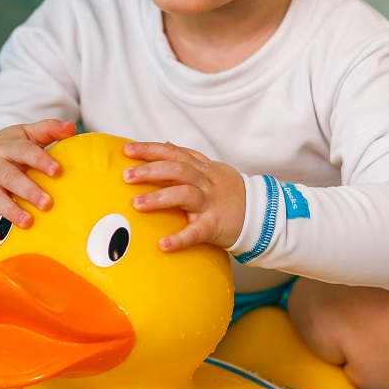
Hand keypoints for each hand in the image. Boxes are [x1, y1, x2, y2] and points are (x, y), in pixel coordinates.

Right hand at [0, 119, 76, 245]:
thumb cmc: (11, 147)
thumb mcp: (27, 134)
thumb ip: (49, 129)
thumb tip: (71, 127)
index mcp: (8, 146)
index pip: (24, 151)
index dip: (40, 160)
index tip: (56, 170)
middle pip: (9, 177)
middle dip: (28, 190)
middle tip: (47, 203)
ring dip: (9, 210)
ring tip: (27, 222)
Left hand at [122, 141, 245, 251]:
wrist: (262, 214)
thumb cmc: (231, 193)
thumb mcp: (212, 170)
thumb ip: (189, 157)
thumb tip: (165, 143)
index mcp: (202, 168)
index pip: (173, 153)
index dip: (150, 150)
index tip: (127, 150)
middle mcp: (205, 182)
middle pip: (177, 170)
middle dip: (150, 171)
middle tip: (127, 176)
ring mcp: (211, 203)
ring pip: (184, 195)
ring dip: (159, 199)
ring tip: (136, 204)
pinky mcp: (216, 225)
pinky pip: (197, 231)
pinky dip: (180, 238)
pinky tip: (163, 245)